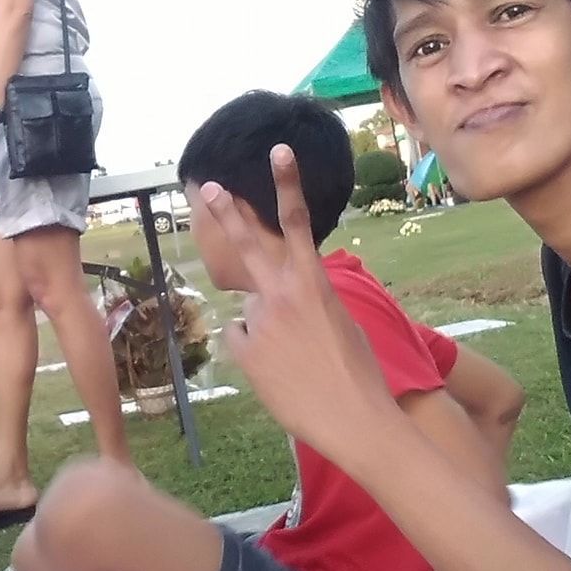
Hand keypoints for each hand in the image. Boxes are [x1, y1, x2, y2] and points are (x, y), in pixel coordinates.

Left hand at [198, 145, 395, 468]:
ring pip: (251, 311)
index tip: (278, 151)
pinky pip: (243, 340)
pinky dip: (257, 353)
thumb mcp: (341, 322)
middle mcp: (281, 296)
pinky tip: (281, 373)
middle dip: (229, 213)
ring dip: (268, 328)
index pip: (298, 224)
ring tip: (297, 360)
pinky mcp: (245, 351)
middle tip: (211, 186)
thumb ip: (307, 301)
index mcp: (314, 284)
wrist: (355, 419)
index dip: (287, 184)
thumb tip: (271, 302)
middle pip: (248, 245)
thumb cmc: (358, 373)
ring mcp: (259, 323)